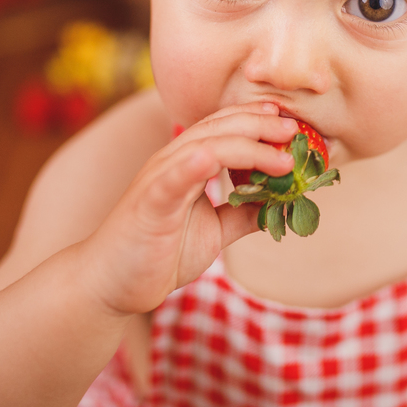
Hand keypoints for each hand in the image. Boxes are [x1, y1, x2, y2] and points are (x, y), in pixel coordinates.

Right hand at [74, 102, 297, 316]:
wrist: (110, 286)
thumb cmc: (158, 254)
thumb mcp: (215, 231)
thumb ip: (243, 213)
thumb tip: (281, 204)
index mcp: (187, 164)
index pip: (224, 128)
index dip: (256, 120)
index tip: (290, 122)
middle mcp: (172, 162)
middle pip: (219, 128)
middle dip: (260, 124)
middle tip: (296, 128)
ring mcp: (159, 178)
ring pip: (205, 145)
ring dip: (246, 145)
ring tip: (282, 155)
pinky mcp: (149, 202)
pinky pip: (172, 176)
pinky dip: (194, 164)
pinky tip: (213, 159)